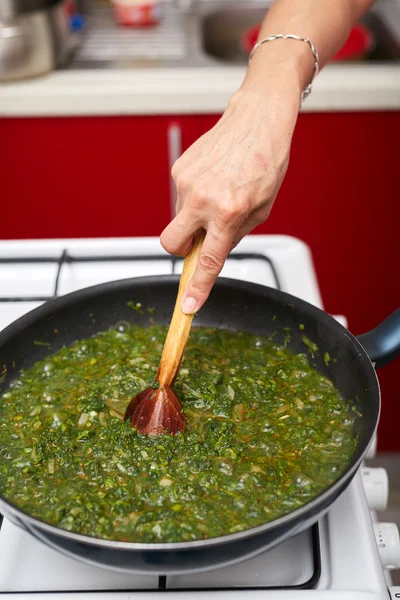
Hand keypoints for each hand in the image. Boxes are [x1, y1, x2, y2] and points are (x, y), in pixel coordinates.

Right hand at [161, 81, 299, 313]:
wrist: (258, 120)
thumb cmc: (266, 161)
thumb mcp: (261, 209)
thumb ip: (235, 234)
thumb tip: (211, 250)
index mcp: (229, 212)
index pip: (208, 260)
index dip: (197, 287)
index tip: (188, 306)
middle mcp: (203, 199)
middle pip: (171, 244)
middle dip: (181, 251)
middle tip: (199, 240)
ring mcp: (187, 183)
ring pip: (178, 218)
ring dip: (194, 216)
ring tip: (220, 193)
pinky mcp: (180, 169)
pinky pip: (181, 196)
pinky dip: (194, 196)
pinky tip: (214, 179)